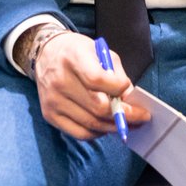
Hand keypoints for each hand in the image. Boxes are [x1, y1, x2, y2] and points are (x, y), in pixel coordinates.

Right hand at [31, 32, 149, 139]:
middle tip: (140, 117)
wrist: (46, 53)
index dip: (118, 88)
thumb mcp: (100, 52)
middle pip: (98, 107)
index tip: (127, 89)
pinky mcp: (49, 115)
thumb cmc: (78, 52)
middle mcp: (60, 80)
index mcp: (73, 58)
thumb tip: (130, 102)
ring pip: (91, 124)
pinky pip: (79, 133)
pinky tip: (105, 126)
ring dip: (114, 127)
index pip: (98, 80)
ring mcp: (53, 100)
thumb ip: (117, 75)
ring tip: (127, 123)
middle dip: (124, 114)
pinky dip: (97, 133)